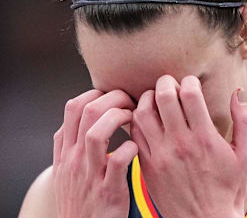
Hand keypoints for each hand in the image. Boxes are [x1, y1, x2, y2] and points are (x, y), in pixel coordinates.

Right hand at [52, 89, 137, 217]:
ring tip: (132, 118)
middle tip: (129, 101)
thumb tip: (85, 115)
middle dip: (113, 98)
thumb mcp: (66, 169)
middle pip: (87, 112)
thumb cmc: (80, 198)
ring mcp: (89, 176)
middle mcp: (74, 160)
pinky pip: (118, 161)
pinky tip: (136, 146)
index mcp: (65, 151)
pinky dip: (130, 147)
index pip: (73, 107)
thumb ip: (72, 143)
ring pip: (97, 133)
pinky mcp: (108, 193)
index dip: (95, 94)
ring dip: (119, 118)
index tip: (112, 98)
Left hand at [130, 75, 246, 217]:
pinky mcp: (147, 165)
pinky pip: (134, 132)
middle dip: (166, 81)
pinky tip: (146, 116)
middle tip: (170, 82)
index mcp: (205, 138)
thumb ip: (244, 120)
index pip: (190, 94)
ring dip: (148, 97)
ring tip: (156, 97)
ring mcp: (160, 155)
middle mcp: (180, 143)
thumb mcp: (245, 155)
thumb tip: (237, 92)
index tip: (192, 82)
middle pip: (164, 97)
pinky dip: (137, 118)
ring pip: (143, 112)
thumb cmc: (228, 188)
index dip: (190, 80)